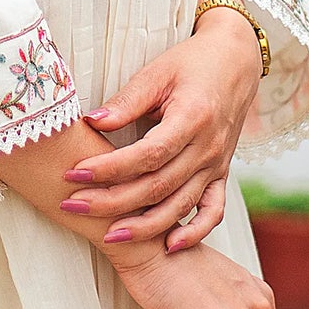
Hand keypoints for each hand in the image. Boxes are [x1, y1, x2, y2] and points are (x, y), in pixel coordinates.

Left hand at [58, 10, 262, 251]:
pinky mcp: (222, 174)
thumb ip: (127, 100)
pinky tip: (170, 246)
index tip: (74, 173)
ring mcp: (217, 165)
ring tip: (109, 236)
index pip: (147, 154)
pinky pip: (213, 211)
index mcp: (192, 118)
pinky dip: (196, 233)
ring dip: (145, 226)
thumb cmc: (191, 63)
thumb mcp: (157, 72)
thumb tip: (92, 122)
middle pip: (158, 186)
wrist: (235, 62)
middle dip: (113, 201)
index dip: (109, 168)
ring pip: (180, 205)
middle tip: (72, 206)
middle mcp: (207, 147)